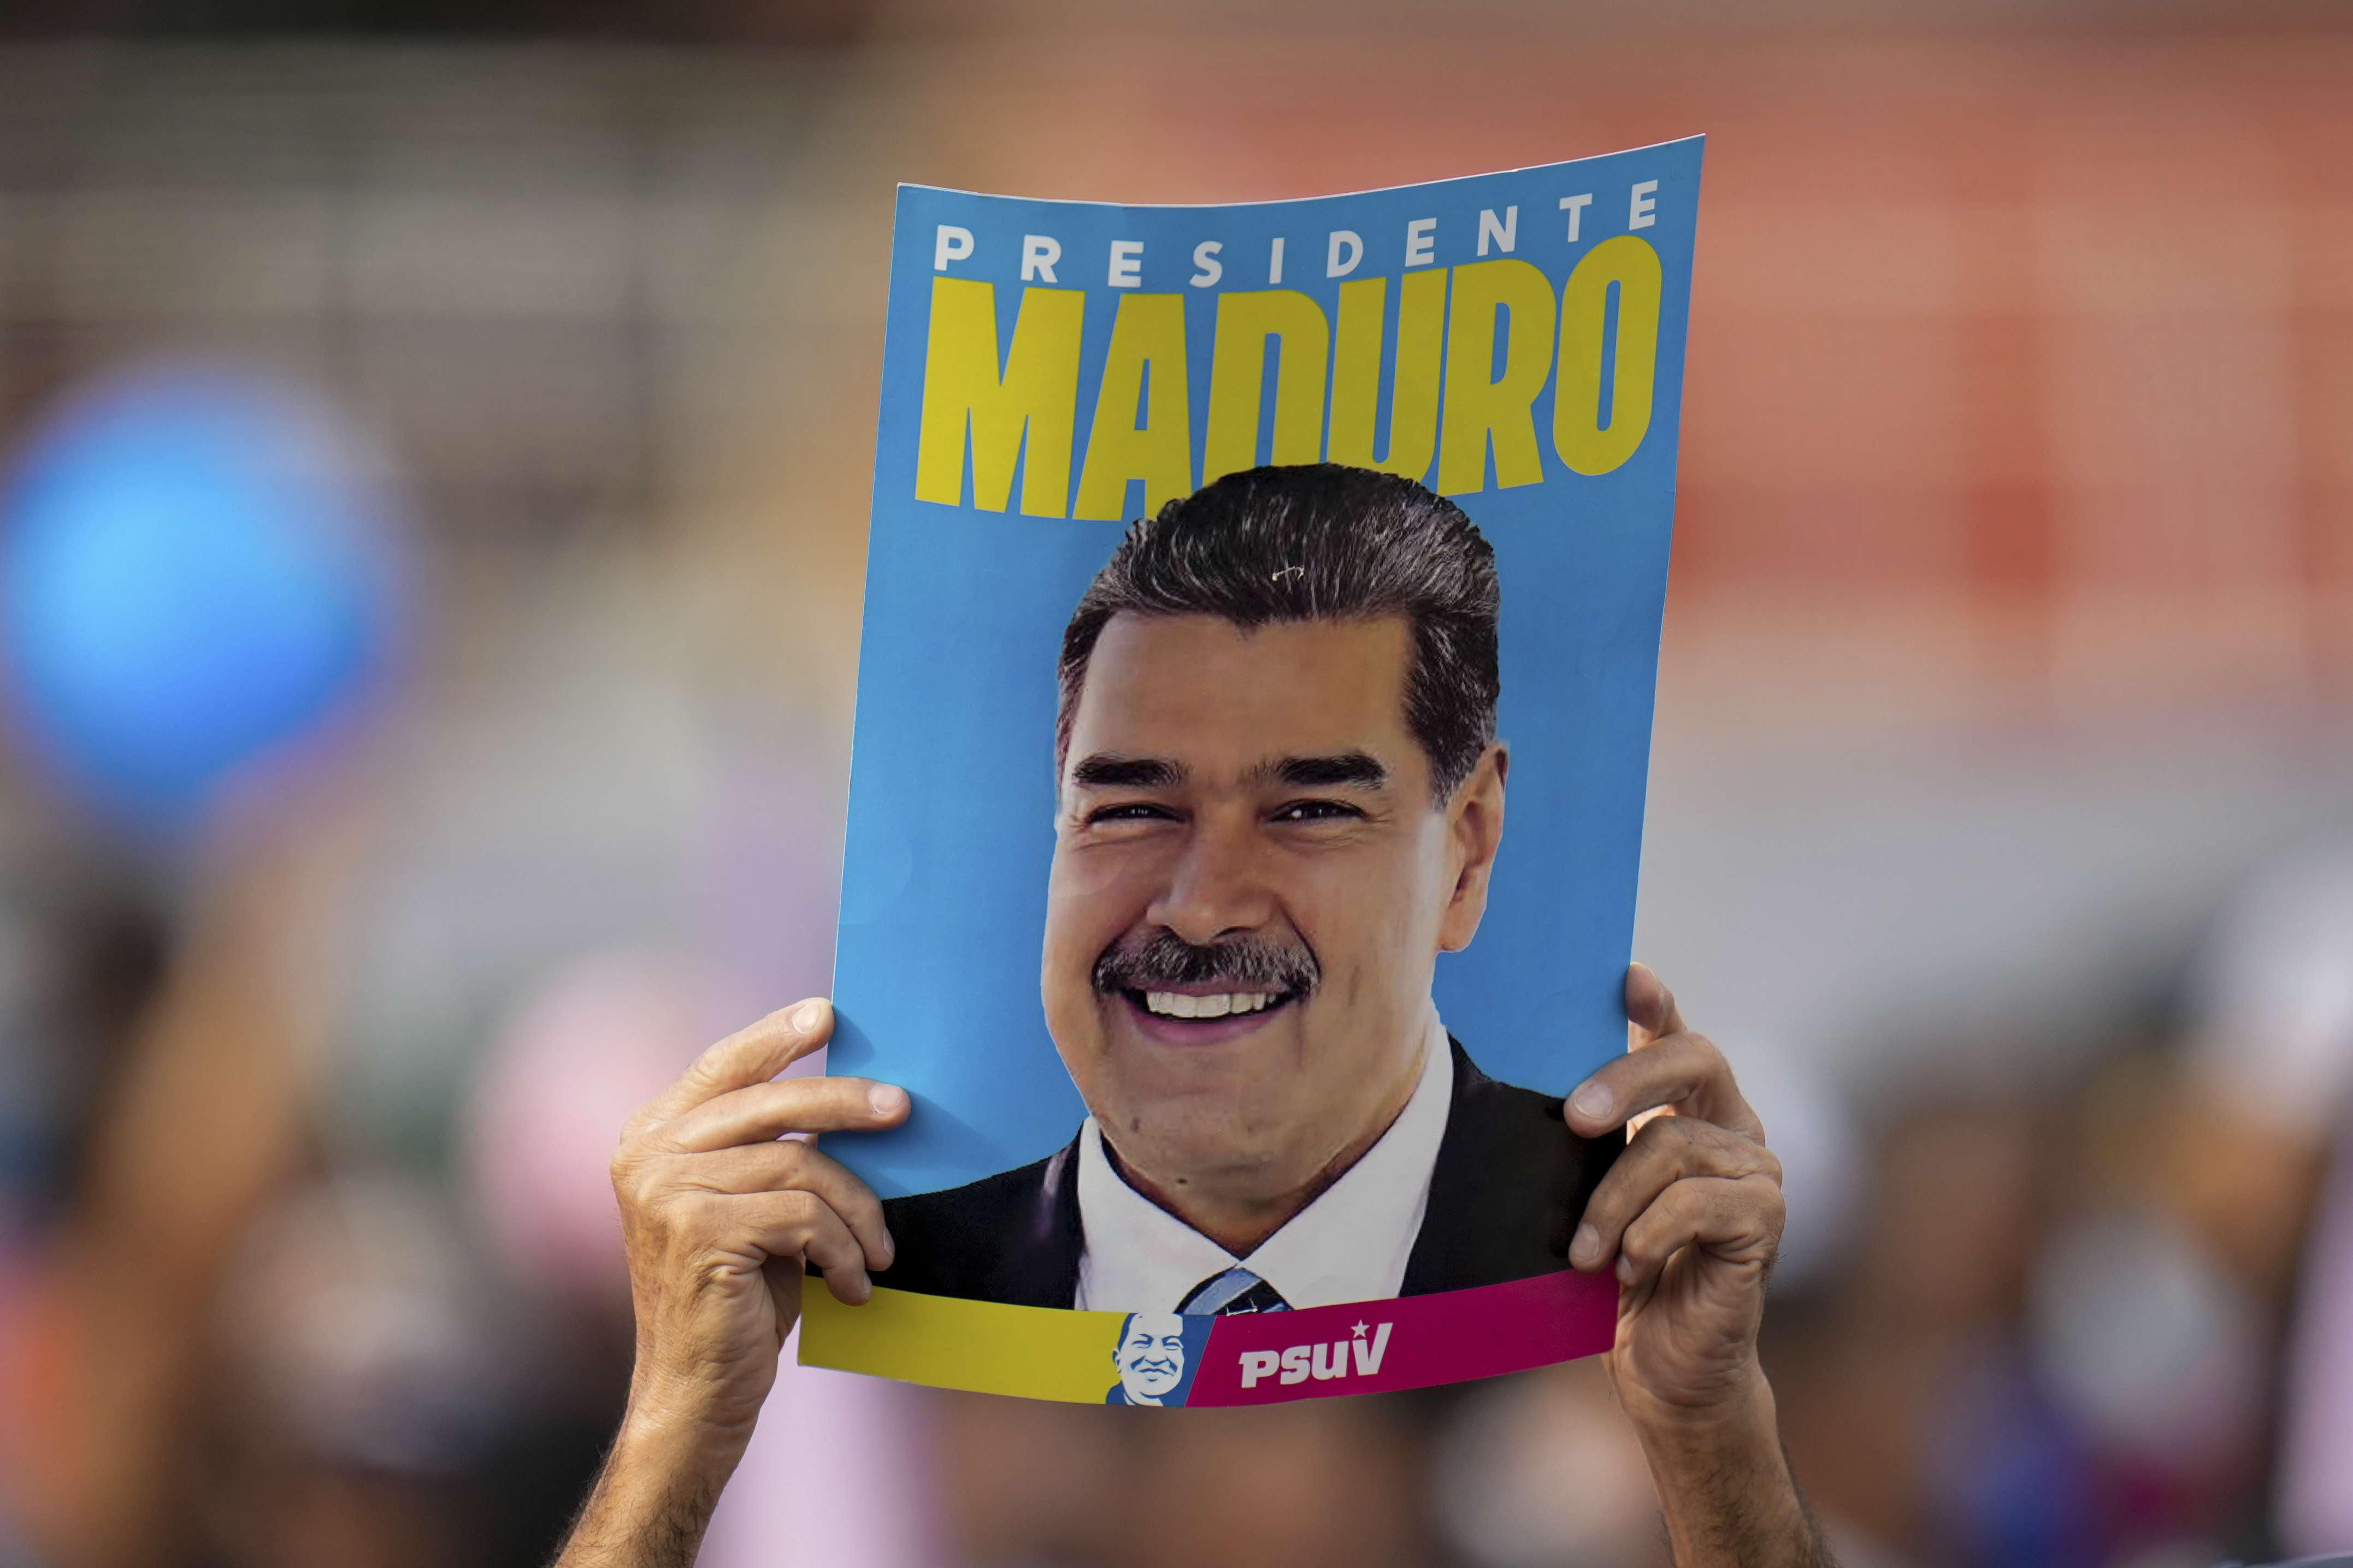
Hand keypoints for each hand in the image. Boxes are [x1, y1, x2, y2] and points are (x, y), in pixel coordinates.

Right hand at [609, 998, 908, 1440]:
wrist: (697, 1390)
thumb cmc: (737, 1296)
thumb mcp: (750, 1205)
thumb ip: (770, 1148)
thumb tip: (855, 1093)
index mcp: (651, 1135)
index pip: (723, 1066)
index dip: (777, 1036)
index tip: (829, 1013)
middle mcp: (647, 1154)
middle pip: (772, 1103)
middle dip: (848, 1103)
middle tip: (904, 1110)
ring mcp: (666, 1191)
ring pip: (800, 1165)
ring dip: (857, 1211)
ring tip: (879, 1252)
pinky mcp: (699, 1231)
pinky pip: (804, 1216)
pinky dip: (843, 1251)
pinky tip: (852, 1285)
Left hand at [1565, 965, 1822, 1567]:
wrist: (1662, 1366)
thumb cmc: (1617, 1275)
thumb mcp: (1586, 1197)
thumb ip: (1584, 1143)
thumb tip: (1538, 1094)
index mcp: (1686, 1110)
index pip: (1676, 1037)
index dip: (1655, 1003)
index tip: (1626, 977)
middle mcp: (1730, 1126)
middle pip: (1694, 1059)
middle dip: (1627, 1076)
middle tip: (1573, 1115)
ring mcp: (1756, 1170)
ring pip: (1676, 1143)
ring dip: (1614, 1199)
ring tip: (1585, 1252)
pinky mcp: (1765, 1220)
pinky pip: (1699, 1201)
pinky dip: (1651, 1232)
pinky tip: (1629, 1267)